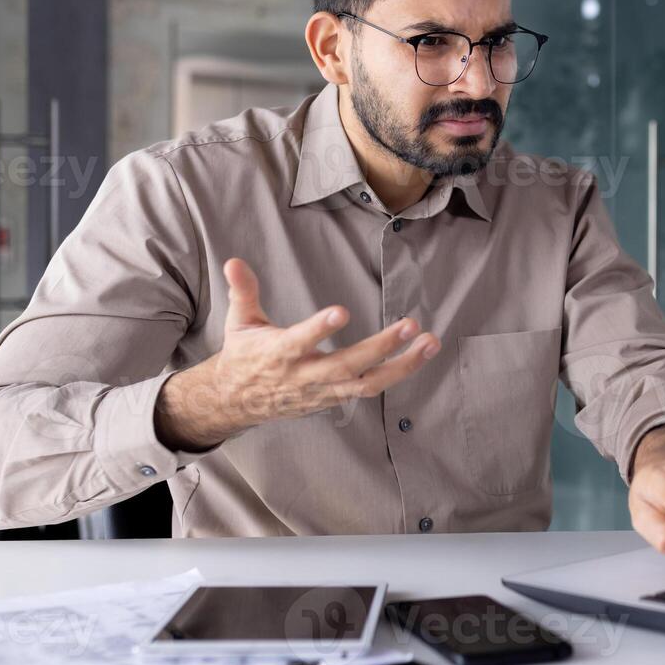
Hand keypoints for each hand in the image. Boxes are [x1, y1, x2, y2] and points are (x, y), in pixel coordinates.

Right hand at [154, 257, 440, 450]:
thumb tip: (233, 261)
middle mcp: (304, 376)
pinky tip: (421, 354)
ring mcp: (323, 391)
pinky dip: (397, 374)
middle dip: (381, 347)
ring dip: (403, 366)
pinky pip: (371, 389)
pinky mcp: (335, 399)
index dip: (319, 329)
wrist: (236, 402)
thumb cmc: (244, 354)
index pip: (299, 342)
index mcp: (278, 354)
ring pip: (367, 384)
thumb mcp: (239, 322)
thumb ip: (242, 291)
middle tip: (411, 325)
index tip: (341, 311)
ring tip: (431, 343)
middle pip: (346, 366)